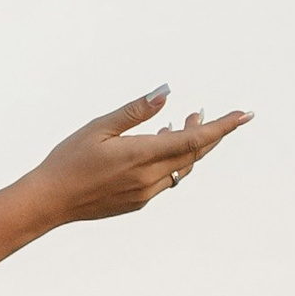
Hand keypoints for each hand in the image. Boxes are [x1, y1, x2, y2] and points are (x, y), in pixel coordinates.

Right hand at [33, 88, 249, 221]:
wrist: (49, 201)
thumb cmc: (68, 160)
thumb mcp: (99, 127)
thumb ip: (136, 111)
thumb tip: (166, 93)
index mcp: (141, 155)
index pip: (195, 140)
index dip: (223, 127)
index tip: (245, 116)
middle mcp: (149, 178)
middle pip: (194, 154)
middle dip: (206, 133)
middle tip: (203, 111)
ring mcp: (144, 194)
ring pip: (181, 168)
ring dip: (187, 147)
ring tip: (180, 124)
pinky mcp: (137, 203)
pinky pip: (165, 180)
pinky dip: (170, 162)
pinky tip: (156, 147)